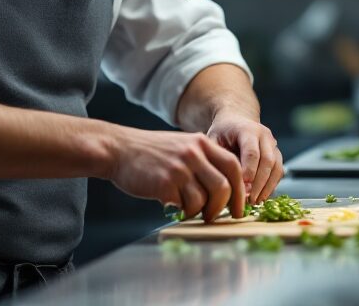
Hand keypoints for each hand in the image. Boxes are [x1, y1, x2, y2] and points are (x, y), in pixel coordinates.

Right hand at [106, 128, 244, 221]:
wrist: (118, 149)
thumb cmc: (150, 152)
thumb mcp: (181, 145)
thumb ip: (202, 160)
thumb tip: (224, 189)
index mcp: (201, 143)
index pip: (233, 166)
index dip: (240, 189)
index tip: (239, 205)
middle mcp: (193, 153)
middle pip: (223, 186)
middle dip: (224, 207)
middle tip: (216, 216)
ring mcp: (179, 168)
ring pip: (204, 200)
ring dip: (200, 211)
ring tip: (189, 210)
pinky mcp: (165, 184)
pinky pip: (184, 206)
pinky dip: (183, 212)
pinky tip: (174, 207)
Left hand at [206, 113, 283, 204]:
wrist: (236, 121)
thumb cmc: (222, 133)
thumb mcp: (213, 139)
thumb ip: (217, 157)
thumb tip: (222, 182)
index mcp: (247, 129)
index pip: (252, 152)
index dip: (248, 172)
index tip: (241, 189)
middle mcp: (264, 135)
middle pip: (267, 161)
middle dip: (259, 183)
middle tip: (249, 200)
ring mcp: (273, 145)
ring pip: (276, 168)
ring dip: (267, 187)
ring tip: (255, 202)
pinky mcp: (277, 155)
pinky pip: (279, 172)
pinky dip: (271, 186)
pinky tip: (261, 197)